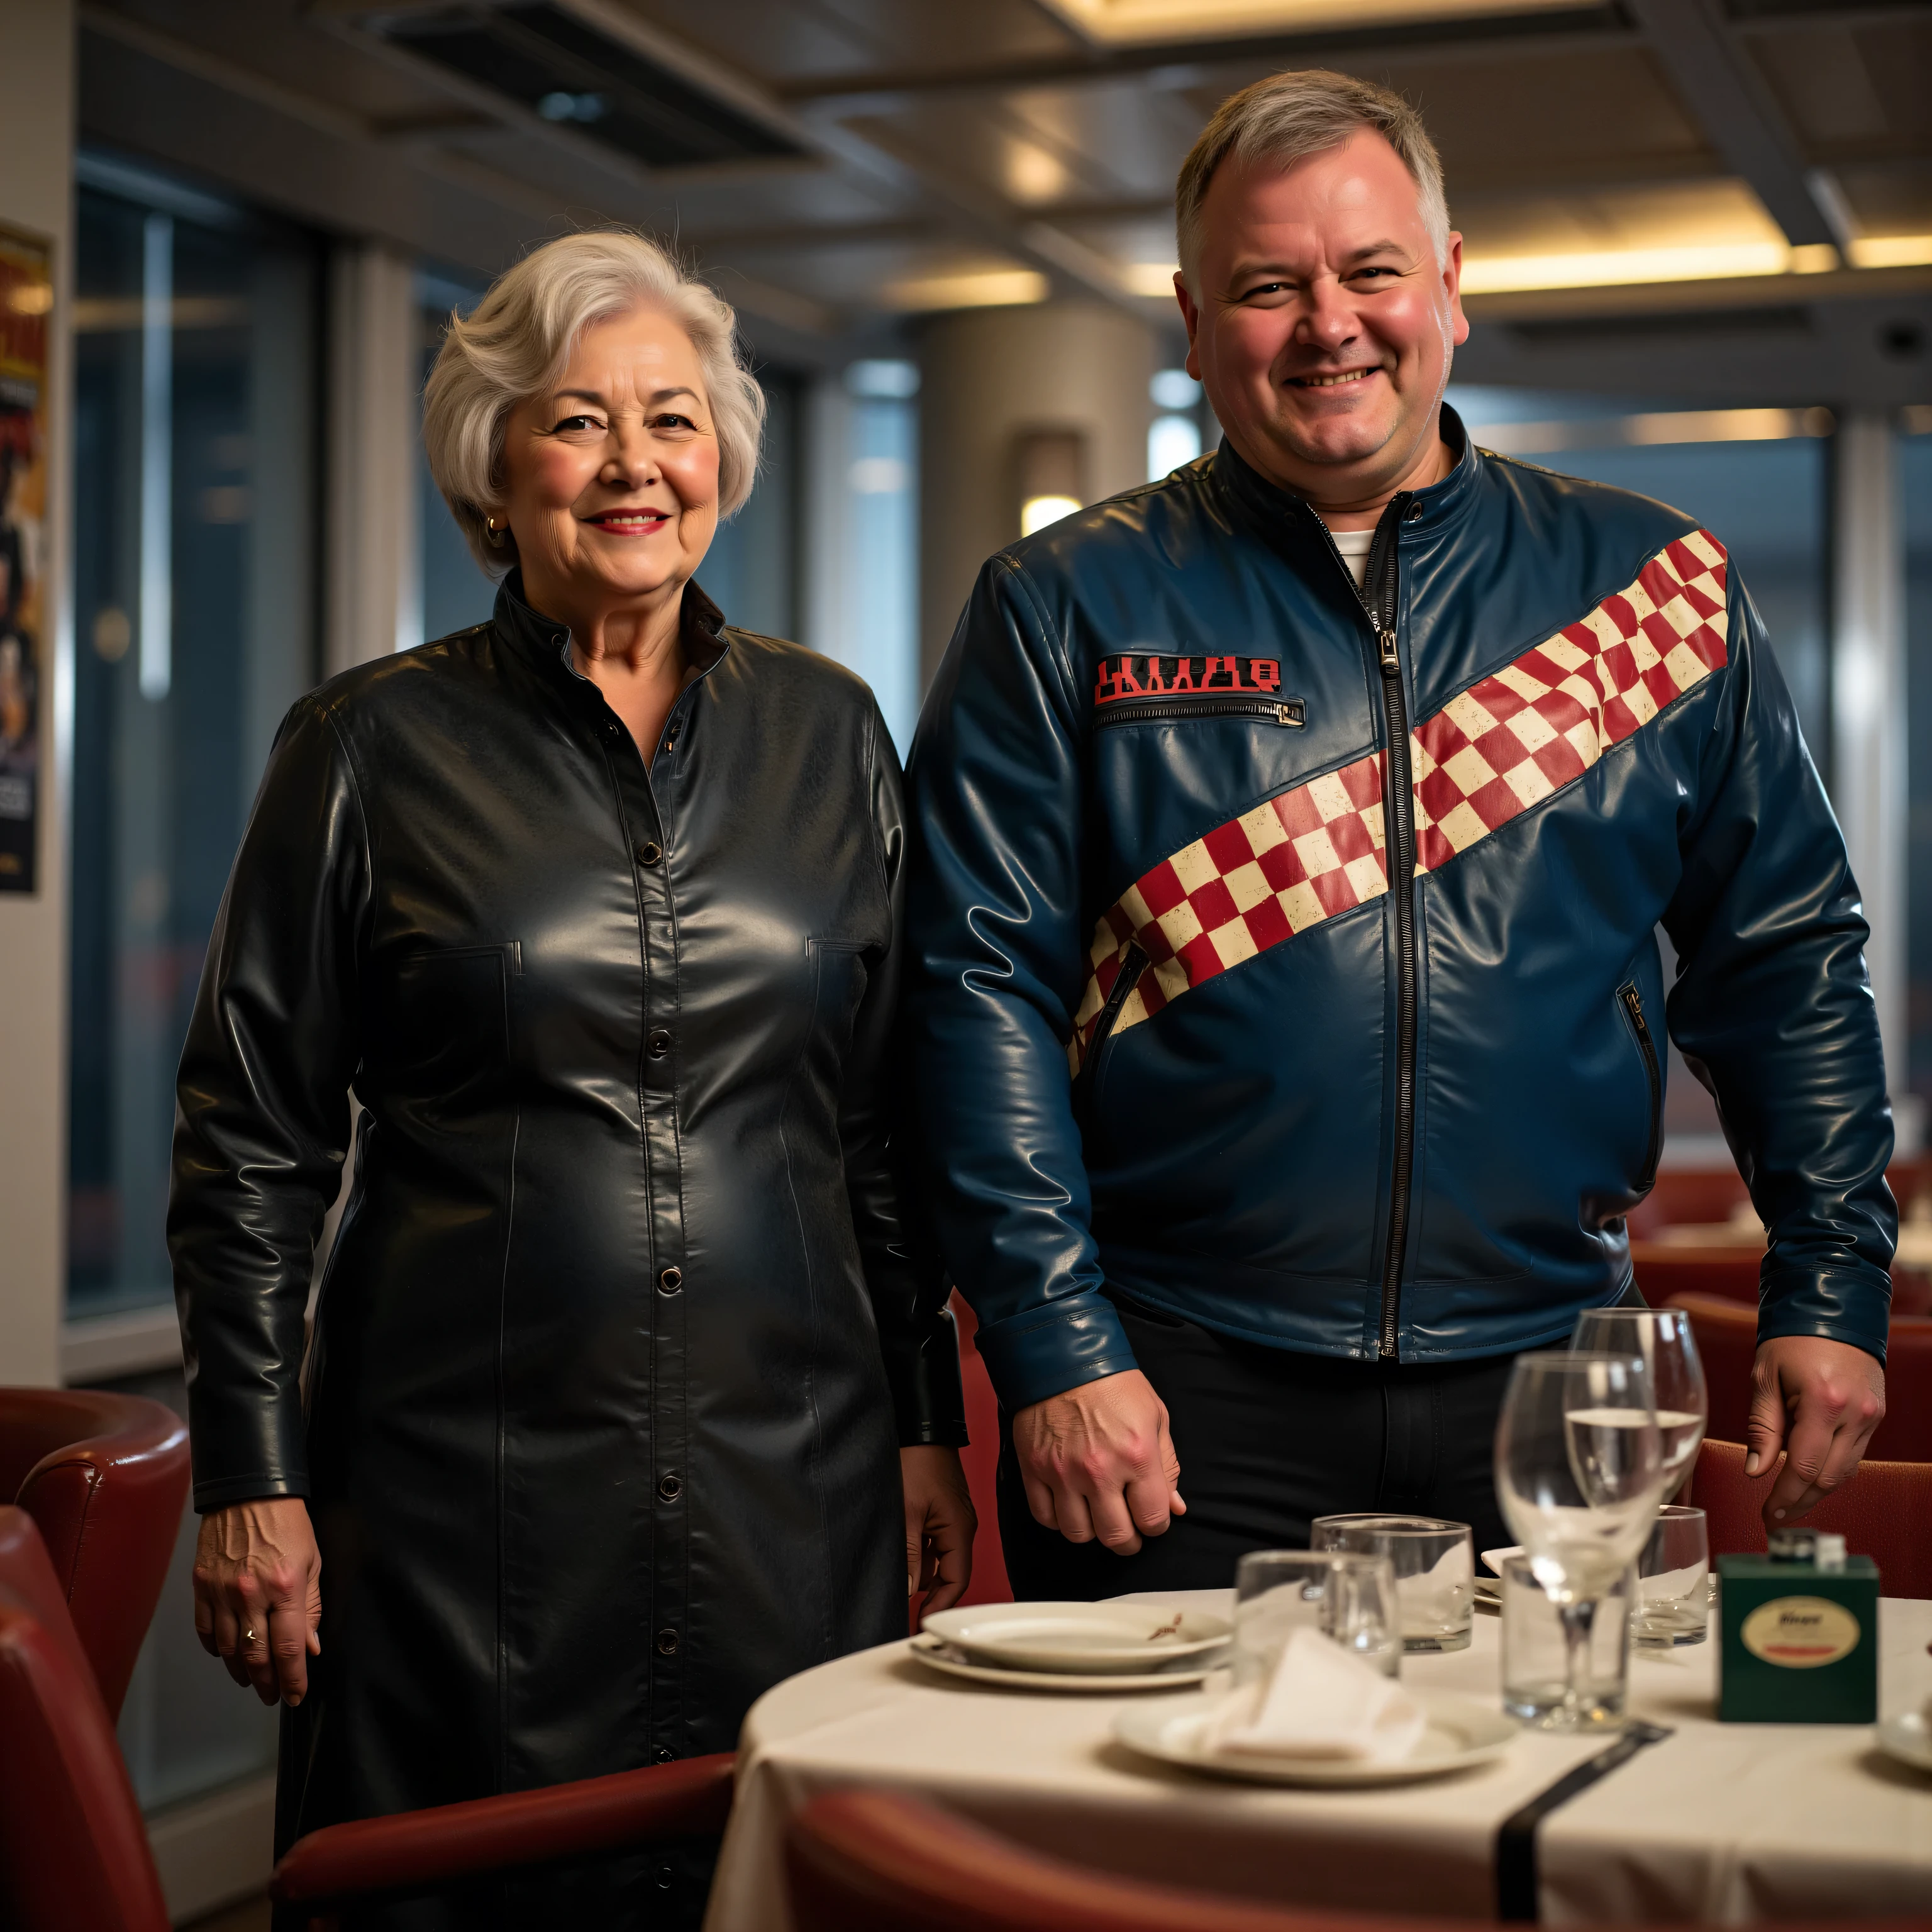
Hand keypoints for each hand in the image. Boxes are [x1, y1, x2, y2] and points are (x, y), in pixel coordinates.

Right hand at [192, 1497, 321, 1706]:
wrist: (248, 1492)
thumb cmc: (288, 1523)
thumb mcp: (312, 1561)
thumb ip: (311, 1607)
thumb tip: (310, 1648)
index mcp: (284, 1588)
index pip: (289, 1648)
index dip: (292, 1678)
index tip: (295, 1695)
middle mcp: (251, 1595)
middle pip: (256, 1656)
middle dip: (267, 1683)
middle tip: (273, 1695)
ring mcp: (221, 1593)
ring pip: (229, 1650)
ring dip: (242, 1672)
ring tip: (254, 1680)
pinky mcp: (201, 1588)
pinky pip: (206, 1631)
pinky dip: (216, 1649)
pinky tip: (228, 1654)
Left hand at [901, 1446, 975, 1613]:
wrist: (920, 1428)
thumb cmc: (918, 1461)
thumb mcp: (908, 1511)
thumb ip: (909, 1554)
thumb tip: (909, 1589)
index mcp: (959, 1530)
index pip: (956, 1580)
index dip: (940, 1605)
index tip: (922, 1623)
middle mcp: (961, 1527)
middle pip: (949, 1572)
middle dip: (929, 1590)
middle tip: (906, 1607)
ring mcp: (952, 1518)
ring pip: (938, 1557)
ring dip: (921, 1569)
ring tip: (899, 1578)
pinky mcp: (942, 1510)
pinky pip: (933, 1541)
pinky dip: (919, 1552)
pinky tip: (901, 1552)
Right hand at [1011, 1370, 1184, 1555]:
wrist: (1062, 1356)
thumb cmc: (1113, 1382)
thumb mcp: (1155, 1416)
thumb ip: (1167, 1465)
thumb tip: (1175, 1507)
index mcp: (1137, 1455)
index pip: (1153, 1521)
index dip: (1156, 1526)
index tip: (1150, 1518)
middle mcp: (1099, 1470)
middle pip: (1116, 1537)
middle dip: (1127, 1541)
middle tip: (1127, 1530)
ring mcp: (1062, 1473)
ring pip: (1078, 1534)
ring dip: (1091, 1531)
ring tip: (1096, 1515)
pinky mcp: (1033, 1469)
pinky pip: (1044, 1517)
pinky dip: (1057, 1519)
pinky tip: (1068, 1504)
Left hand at [1746, 1336, 1885, 1526]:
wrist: (1834, 1311)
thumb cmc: (1791, 1340)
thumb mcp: (1764, 1378)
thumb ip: (1762, 1427)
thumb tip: (1756, 1472)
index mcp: (1823, 1404)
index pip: (1803, 1468)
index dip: (1784, 1497)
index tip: (1767, 1516)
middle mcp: (1854, 1415)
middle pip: (1828, 1478)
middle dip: (1800, 1502)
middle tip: (1776, 1518)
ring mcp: (1871, 1417)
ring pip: (1845, 1471)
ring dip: (1817, 1491)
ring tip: (1790, 1504)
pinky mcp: (1876, 1415)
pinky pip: (1854, 1454)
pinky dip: (1831, 1469)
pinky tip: (1810, 1477)